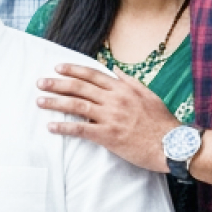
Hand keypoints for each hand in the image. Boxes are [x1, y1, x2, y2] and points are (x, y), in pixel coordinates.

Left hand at [36, 63, 178, 172]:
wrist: (171, 144)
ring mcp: (110, 117)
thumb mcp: (148, 94)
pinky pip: (81, 129)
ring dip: (55, 102)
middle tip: (40, 83)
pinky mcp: (108, 136)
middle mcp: (113, 99)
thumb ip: (129, 80)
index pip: (92, 74)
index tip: (58, 67)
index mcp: (122, 88)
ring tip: (40, 101)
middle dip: (57, 84)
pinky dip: (64, 126)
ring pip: (77, 105)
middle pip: (79, 87)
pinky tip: (51, 126)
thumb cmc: (161, 121)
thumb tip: (115, 68)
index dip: (73, 70)